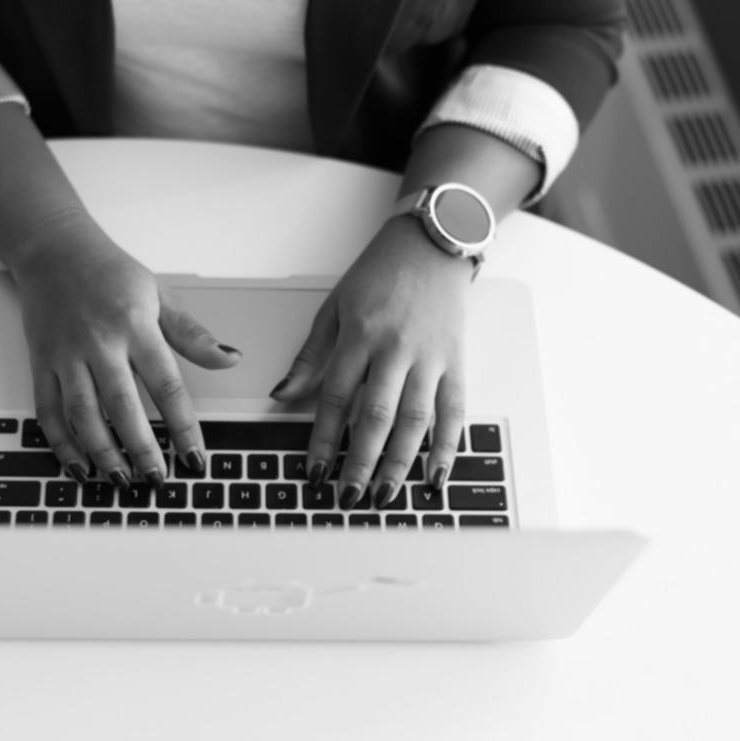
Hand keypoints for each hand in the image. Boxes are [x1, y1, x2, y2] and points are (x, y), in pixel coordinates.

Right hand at [10, 210, 240, 487]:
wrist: (53, 249)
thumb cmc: (109, 272)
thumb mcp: (159, 295)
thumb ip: (192, 334)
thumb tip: (231, 358)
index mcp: (135, 326)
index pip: (166, 384)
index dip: (182, 425)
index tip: (195, 456)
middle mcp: (99, 343)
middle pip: (122, 405)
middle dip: (141, 448)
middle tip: (157, 479)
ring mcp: (66, 355)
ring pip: (83, 414)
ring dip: (102, 452)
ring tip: (121, 479)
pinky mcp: (40, 362)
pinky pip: (48, 410)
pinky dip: (61, 442)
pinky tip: (78, 465)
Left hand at [269, 214, 471, 510]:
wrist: (432, 244)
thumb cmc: (381, 273)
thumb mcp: (334, 307)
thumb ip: (310, 356)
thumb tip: (282, 395)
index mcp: (360, 334)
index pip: (336, 397)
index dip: (324, 440)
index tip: (315, 472)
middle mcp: (396, 348)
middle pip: (377, 415)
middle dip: (361, 462)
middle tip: (349, 496)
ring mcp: (431, 357)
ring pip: (416, 419)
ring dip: (400, 463)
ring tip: (385, 495)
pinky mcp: (457, 360)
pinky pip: (454, 410)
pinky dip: (448, 446)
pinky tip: (437, 475)